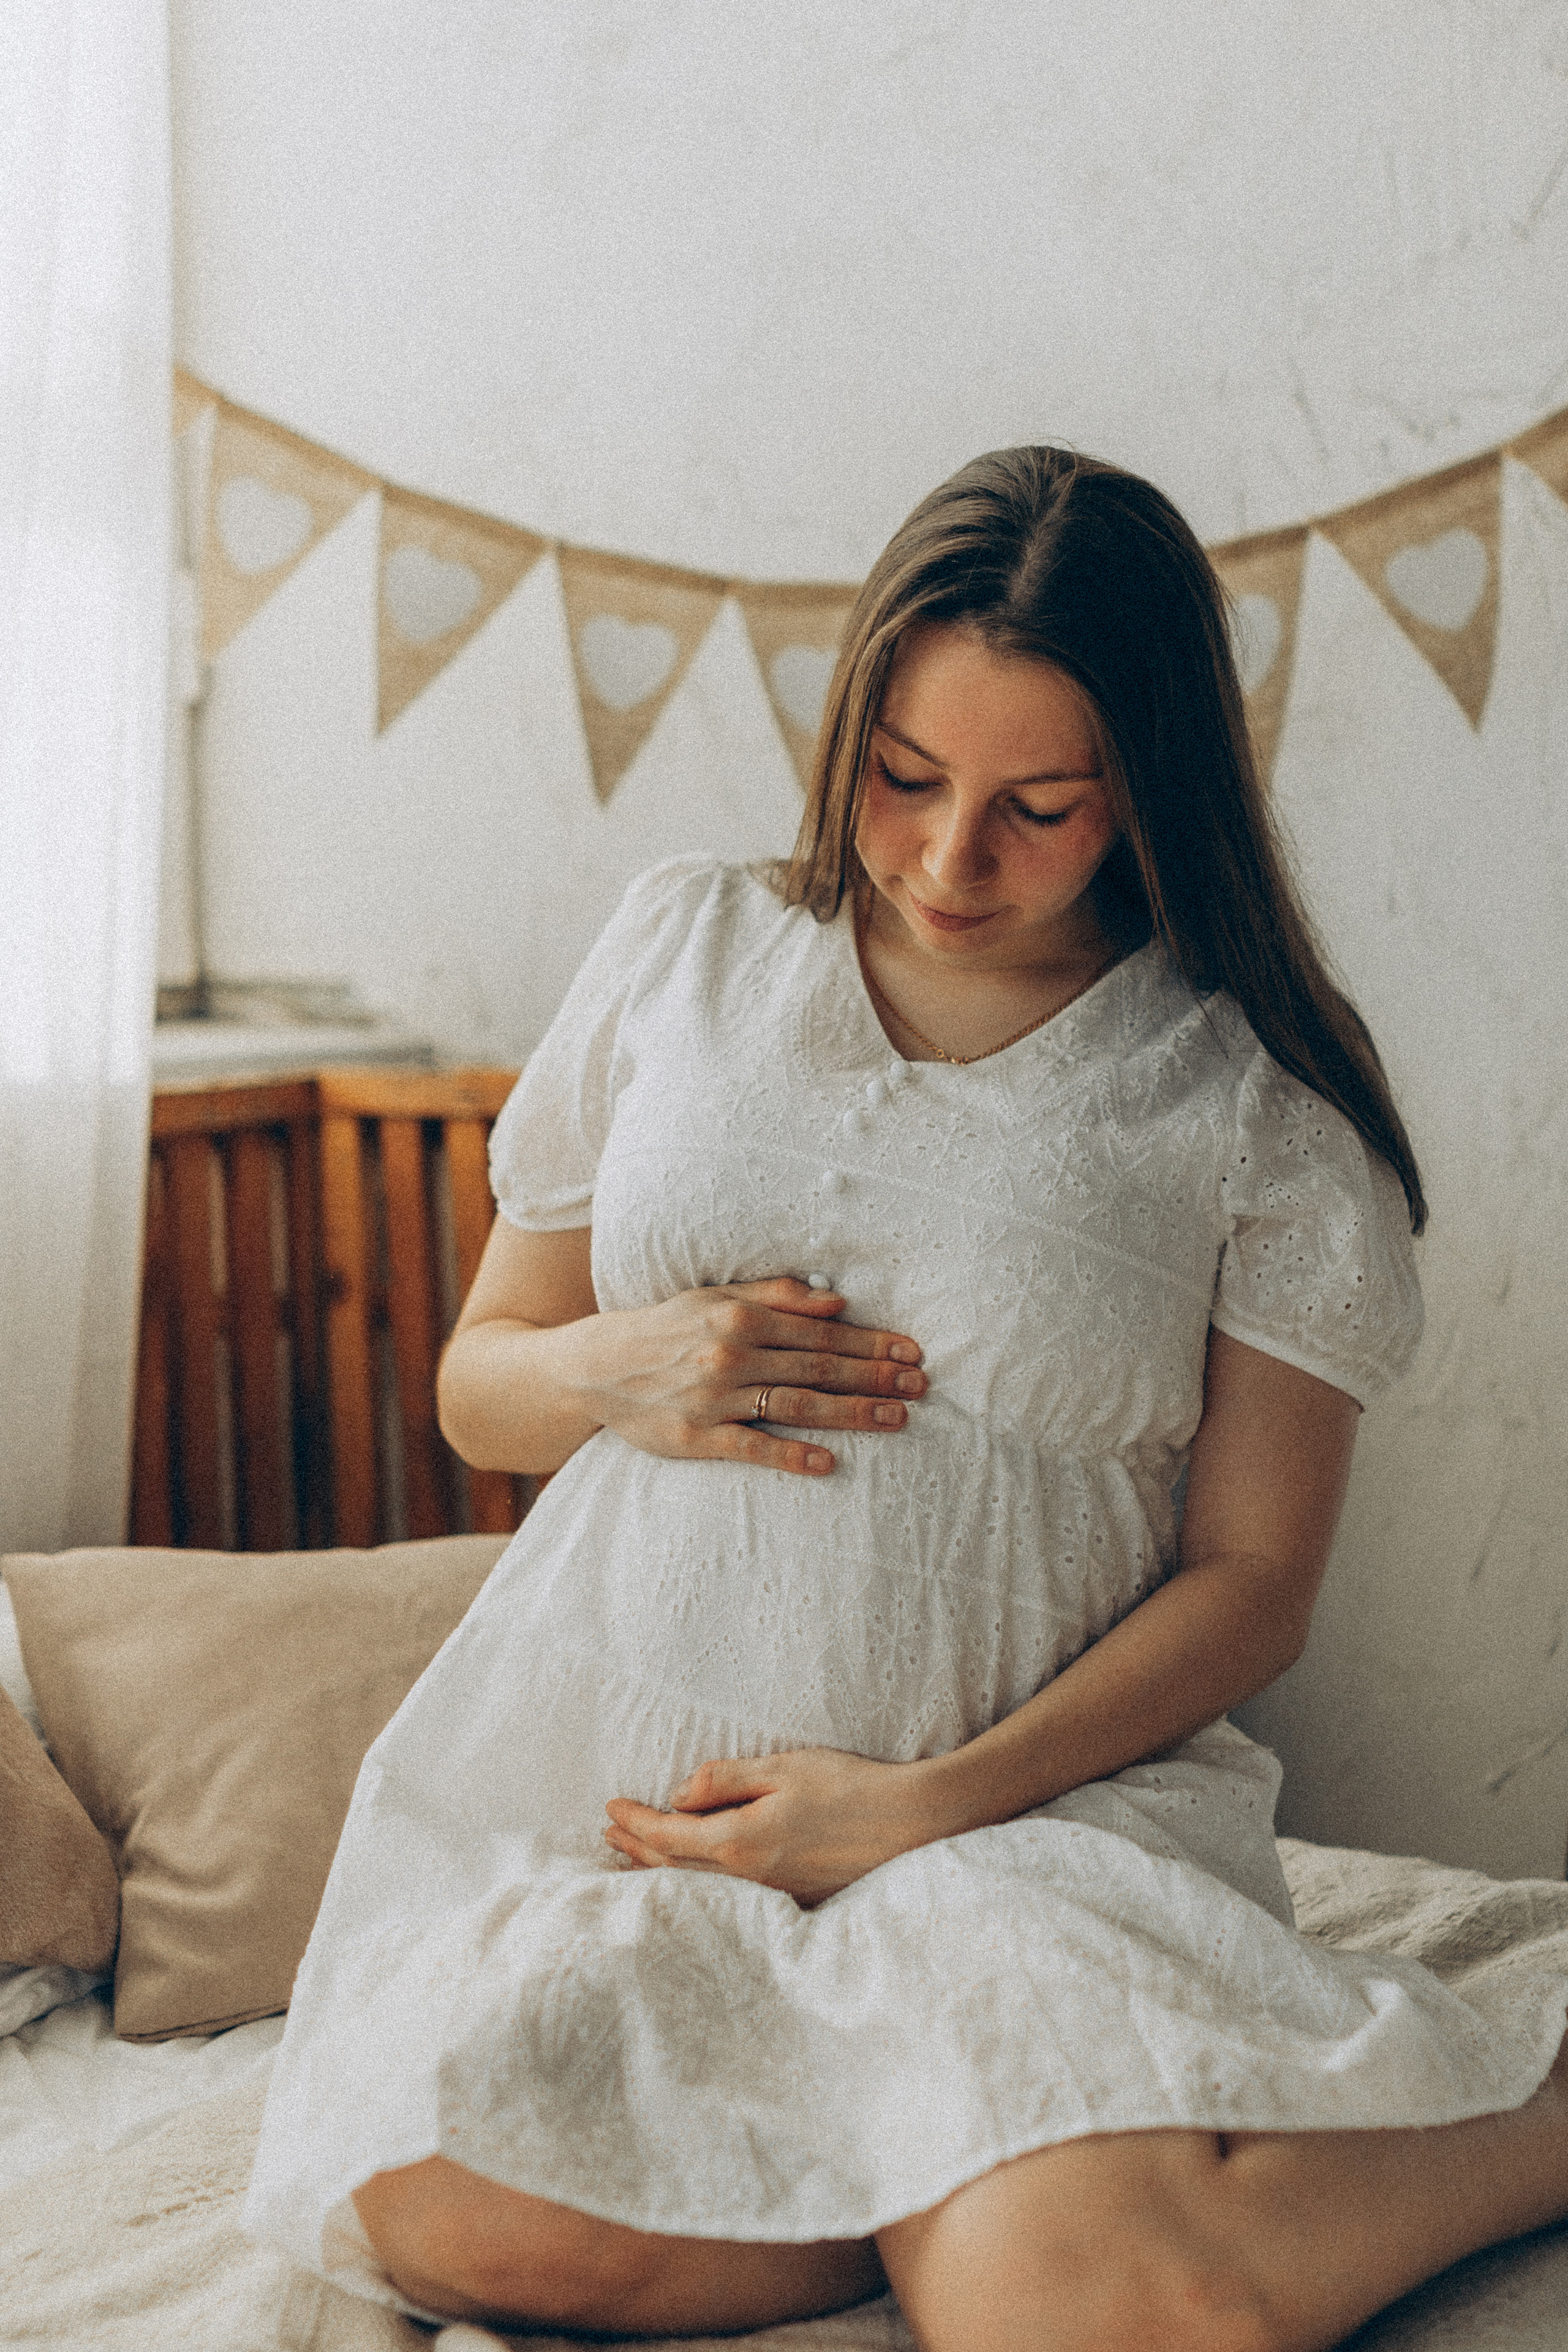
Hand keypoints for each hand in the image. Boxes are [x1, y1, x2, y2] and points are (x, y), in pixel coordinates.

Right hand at [581, 1279, 925, 1476]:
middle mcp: (731, 1355)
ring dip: (850, 1412)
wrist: (597, 1368)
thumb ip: (777, 1296)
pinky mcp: (697, 1437)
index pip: (821, 1331)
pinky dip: (791, 1454)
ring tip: (895, 1419)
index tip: (912, 1352)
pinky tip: (827, 1462)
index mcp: (740, 1316)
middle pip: (818, 1367)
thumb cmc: (668, 1328)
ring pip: (796, 1405)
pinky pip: (752, 1447)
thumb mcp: (717, 1297)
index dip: (870, 1341)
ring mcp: (714, 1398)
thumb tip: (838, 1302)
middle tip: (920, 1387)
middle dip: (874, 1377)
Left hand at [603, 1749, 938, 1903]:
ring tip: (637, 1859)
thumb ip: (726, 1780)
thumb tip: (676, 1795)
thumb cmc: (849, 1786)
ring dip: (662, 1870)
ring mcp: (770, 1894)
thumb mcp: (783, 1768)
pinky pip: (727, 1895)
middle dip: (638, 1850)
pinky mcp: (792, 1899)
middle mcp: (748, 1877)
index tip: (610, 1809)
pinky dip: (697, 1882)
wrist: (910, 1824)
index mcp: (740, 1841)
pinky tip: (696, 1877)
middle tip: (609, 1835)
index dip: (635, 1822)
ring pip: (699, 1886)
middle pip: (676, 1867)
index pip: (669, 1835)